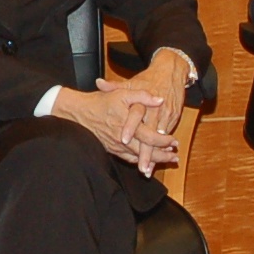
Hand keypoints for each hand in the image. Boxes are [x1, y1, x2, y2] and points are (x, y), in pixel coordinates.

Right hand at [50, 80, 176, 173]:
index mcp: (127, 125)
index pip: (150, 138)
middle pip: (146, 152)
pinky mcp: (111, 149)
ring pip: (138, 158)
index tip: (175, 142)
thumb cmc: (101, 101)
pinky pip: (127, 158)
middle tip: (174, 158)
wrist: (79, 112)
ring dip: (153, 161)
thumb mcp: (122, 93)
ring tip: (165, 160)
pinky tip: (147, 161)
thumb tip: (160, 100)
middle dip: (162, 156)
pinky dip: (139, 161)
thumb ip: (143, 96)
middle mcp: (122, 139)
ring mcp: (116, 146)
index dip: (164, 141)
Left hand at [120, 51, 193, 173]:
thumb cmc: (148, 79)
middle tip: (142, 168)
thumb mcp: (131, 82)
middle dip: (147, 152)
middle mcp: (155, 110)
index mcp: (142, 101)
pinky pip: (166, 136)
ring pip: (160, 139)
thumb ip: (114, 85)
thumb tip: (98, 84)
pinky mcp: (173, 119)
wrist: (170, 72)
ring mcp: (165, 116)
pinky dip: (162, 149)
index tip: (123, 139)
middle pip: (150, 134)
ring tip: (149, 170)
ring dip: (156, 155)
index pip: (135, 115)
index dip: (130, 127)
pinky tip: (157, 161)